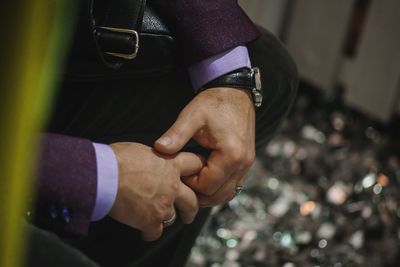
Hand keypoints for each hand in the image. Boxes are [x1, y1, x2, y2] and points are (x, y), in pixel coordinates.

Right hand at [108, 142, 203, 240]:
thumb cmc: (117, 158)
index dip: (198, 170)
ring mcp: (163, 204)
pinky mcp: (150, 220)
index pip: (196, 164)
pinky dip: (149, 232)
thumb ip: (155, 159)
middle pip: (192, 201)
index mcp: (171, 164)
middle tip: (188, 212)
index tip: (198, 176)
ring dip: (165, 218)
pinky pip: (155, 232)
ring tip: (157, 218)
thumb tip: (153, 162)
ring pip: (172, 218)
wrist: (105, 174)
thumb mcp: (143, 150)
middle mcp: (172, 185)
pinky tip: (144, 229)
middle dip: (191, 208)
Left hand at [155, 87, 255, 206]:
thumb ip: (176, 135)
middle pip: (218, 195)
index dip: (189, 184)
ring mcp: (247, 164)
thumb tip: (158, 149)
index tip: (178, 171)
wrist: (235, 92)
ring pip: (227, 193)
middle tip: (182, 181)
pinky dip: (219, 187)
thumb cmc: (213, 102)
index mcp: (231, 155)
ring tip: (192, 181)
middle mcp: (243, 163)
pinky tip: (204, 178)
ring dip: (209, 193)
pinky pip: (233, 185)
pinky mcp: (246, 162)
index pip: (206, 186)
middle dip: (198, 193)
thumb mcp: (191, 116)